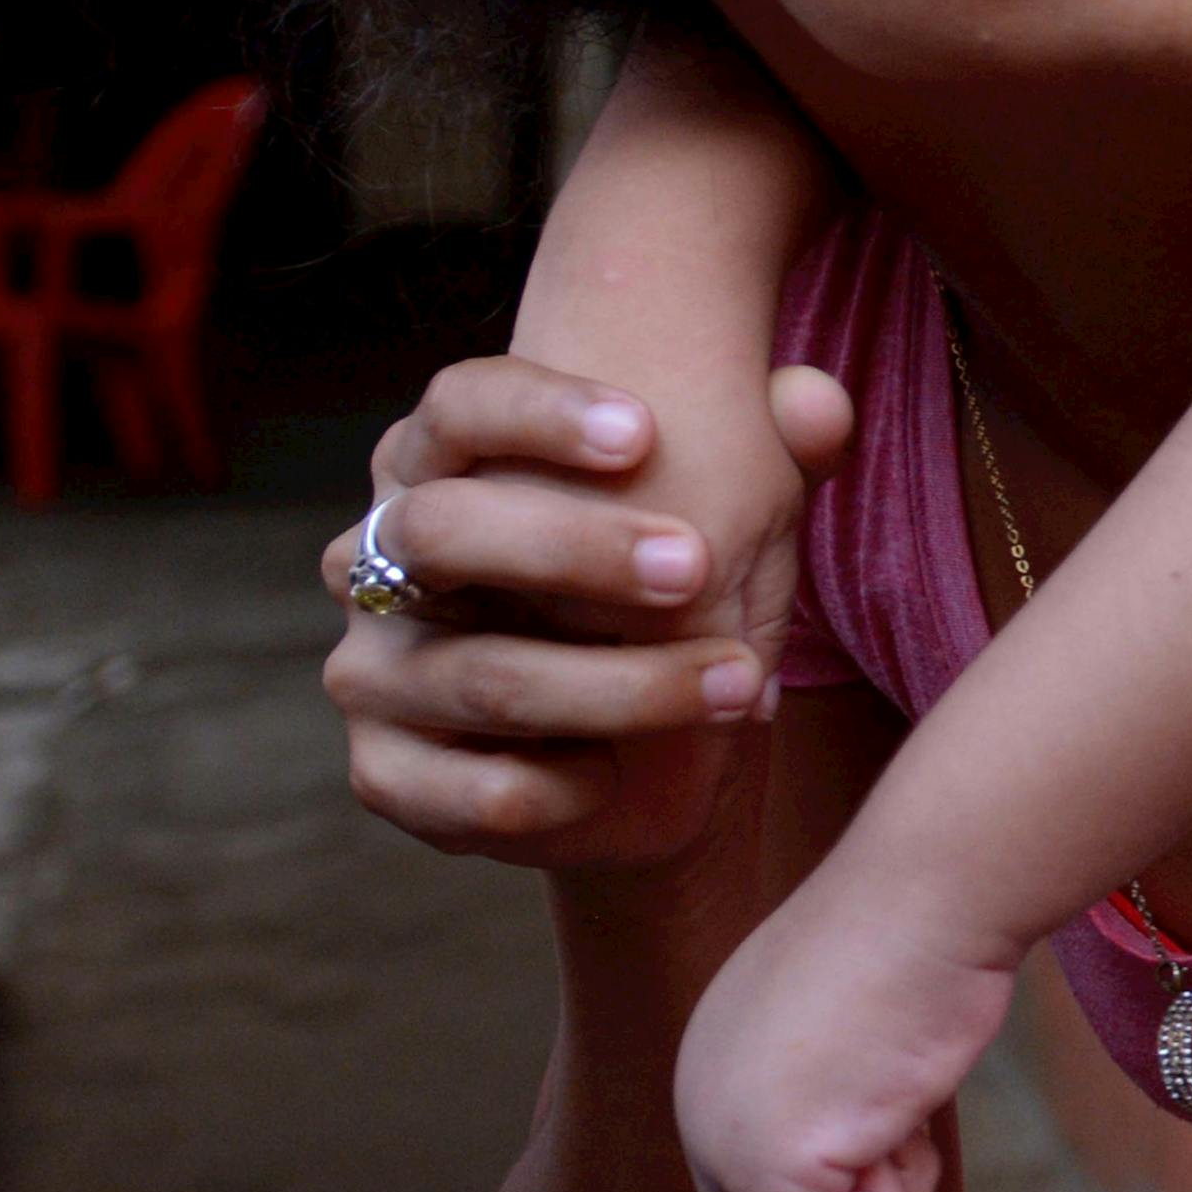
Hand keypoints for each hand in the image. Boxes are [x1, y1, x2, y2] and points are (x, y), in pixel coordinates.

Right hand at [328, 355, 858, 876]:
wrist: (646, 761)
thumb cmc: (669, 600)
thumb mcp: (733, 523)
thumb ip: (776, 455)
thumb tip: (821, 404)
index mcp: (444, 465)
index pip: (460, 405)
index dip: (538, 412)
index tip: (645, 431)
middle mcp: (378, 559)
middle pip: (442, 528)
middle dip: (572, 546)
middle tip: (696, 566)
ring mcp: (371, 670)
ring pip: (482, 676)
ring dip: (623, 688)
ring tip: (741, 685)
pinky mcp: (384, 773)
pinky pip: (459, 787)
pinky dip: (558, 786)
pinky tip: (623, 775)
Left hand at [668, 868, 1014, 1191]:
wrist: (926, 894)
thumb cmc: (917, 939)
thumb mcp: (850, 1025)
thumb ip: (825, 1089)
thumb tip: (865, 1147)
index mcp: (709, 1071)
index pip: (761, 1188)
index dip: (852, 1169)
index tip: (890, 1084)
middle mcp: (696, 1106)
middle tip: (900, 1112)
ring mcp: (719, 1139)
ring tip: (901, 1112)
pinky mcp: (763, 1165)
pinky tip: (902, 1122)